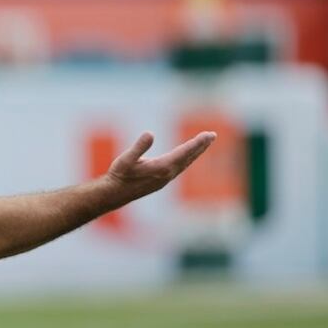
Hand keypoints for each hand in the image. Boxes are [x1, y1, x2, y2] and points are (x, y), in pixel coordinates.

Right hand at [102, 131, 216, 207]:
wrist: (115, 194)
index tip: (209, 135)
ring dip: (196, 152)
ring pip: (186, 163)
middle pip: (189, 157)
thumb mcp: (126, 159)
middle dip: (201, 146)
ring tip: (205, 142)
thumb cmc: (119, 175)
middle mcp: (167, 174)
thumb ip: (139, 147)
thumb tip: (150, 134)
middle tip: (212, 135)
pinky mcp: (162, 180)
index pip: (184, 152)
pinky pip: (180, 167)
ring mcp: (166, 179)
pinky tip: (188, 155)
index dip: (197, 143)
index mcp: (162, 168)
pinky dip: (187, 158)